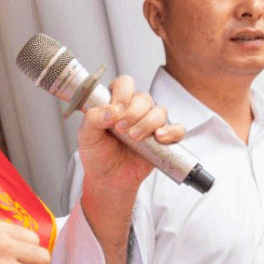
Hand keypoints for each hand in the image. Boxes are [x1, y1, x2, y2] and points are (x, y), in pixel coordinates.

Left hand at [78, 75, 183, 195]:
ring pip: (160, 111)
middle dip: (133, 113)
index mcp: (116, 103)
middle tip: (121, 130)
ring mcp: (150, 123)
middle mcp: (135, 109)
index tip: (115, 112)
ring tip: (134, 138)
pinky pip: (177, 129)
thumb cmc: (98, 155)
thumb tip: (110, 111)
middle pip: (143, 98)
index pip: (124, 84)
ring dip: (148, 123)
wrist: (109, 179)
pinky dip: (171, 132)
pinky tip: (159, 138)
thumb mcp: (86, 137)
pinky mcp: (163, 138)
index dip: (122, 94)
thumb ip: (93, 119)